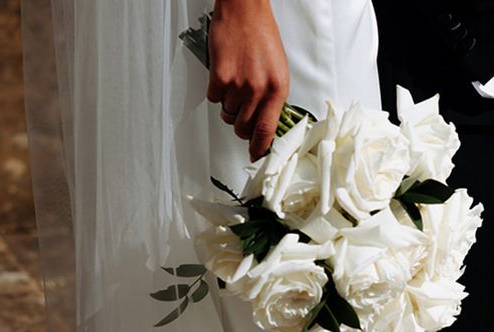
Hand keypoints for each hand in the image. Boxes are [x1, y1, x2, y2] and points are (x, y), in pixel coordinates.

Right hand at [207, 0, 289, 158]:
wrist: (244, 10)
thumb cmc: (261, 36)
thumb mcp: (279, 71)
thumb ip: (273, 99)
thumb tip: (265, 125)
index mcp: (277, 90)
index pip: (268, 131)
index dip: (259, 148)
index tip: (255, 155)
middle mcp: (259, 90)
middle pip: (243, 127)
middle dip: (240, 125)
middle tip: (240, 113)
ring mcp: (238, 84)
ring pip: (228, 115)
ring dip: (228, 106)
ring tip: (234, 85)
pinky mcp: (219, 77)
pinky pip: (214, 99)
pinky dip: (217, 91)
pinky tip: (224, 75)